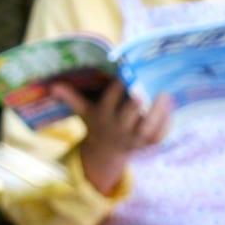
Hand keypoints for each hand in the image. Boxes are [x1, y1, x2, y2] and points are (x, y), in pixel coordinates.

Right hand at [52, 80, 171, 196]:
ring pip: (147, 126)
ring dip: (158, 112)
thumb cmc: (98, 121)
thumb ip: (71, 97)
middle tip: (147, 87)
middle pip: (129, 114)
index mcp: (103, 115)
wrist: (106, 150)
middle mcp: (118, 127)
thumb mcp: (84, 110)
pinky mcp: (147, 144)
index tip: (128, 73)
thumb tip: (52, 86)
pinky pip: (159, 136)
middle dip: (138, 101)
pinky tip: (171, 109)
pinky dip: (166, 124)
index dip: (120, 86)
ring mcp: (134, 137)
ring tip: (165, 95)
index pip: (111, 99)